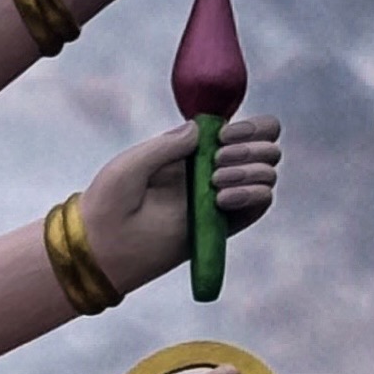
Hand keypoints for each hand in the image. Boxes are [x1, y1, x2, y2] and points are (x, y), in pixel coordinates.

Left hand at [80, 112, 281, 289]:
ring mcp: (223, 196)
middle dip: (253, 145)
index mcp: (193, 151)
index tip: (224, 134)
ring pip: (268, 172)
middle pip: (266, 147)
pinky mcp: (227, 223)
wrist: (106, 247)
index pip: (243, 130)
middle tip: (218, 158)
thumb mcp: (132, 163)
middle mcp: (214, 170)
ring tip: (214, 181)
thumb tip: (203, 128)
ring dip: (250, 170)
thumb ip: (168, 144)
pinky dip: (252, 194)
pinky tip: (222, 199)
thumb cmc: (110, 203)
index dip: (248, 127)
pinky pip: (262, 201)